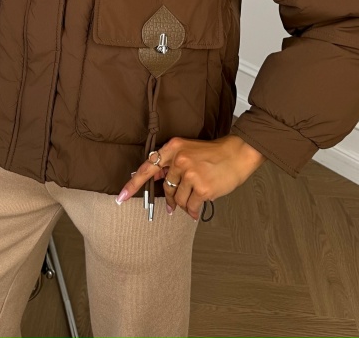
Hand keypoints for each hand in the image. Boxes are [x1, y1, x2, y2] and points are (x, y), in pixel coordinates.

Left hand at [116, 135, 265, 220]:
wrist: (237, 154)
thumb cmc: (213, 154)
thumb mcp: (188, 150)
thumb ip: (171, 162)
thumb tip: (155, 176)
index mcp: (174, 147)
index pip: (148, 167)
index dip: (134, 183)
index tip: (121, 196)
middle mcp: (180, 160)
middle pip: (167, 187)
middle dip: (172, 197)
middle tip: (177, 203)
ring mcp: (191, 174)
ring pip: (179, 199)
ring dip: (185, 204)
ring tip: (196, 197)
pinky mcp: (202, 188)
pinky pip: (191, 206)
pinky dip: (194, 210)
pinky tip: (199, 207)